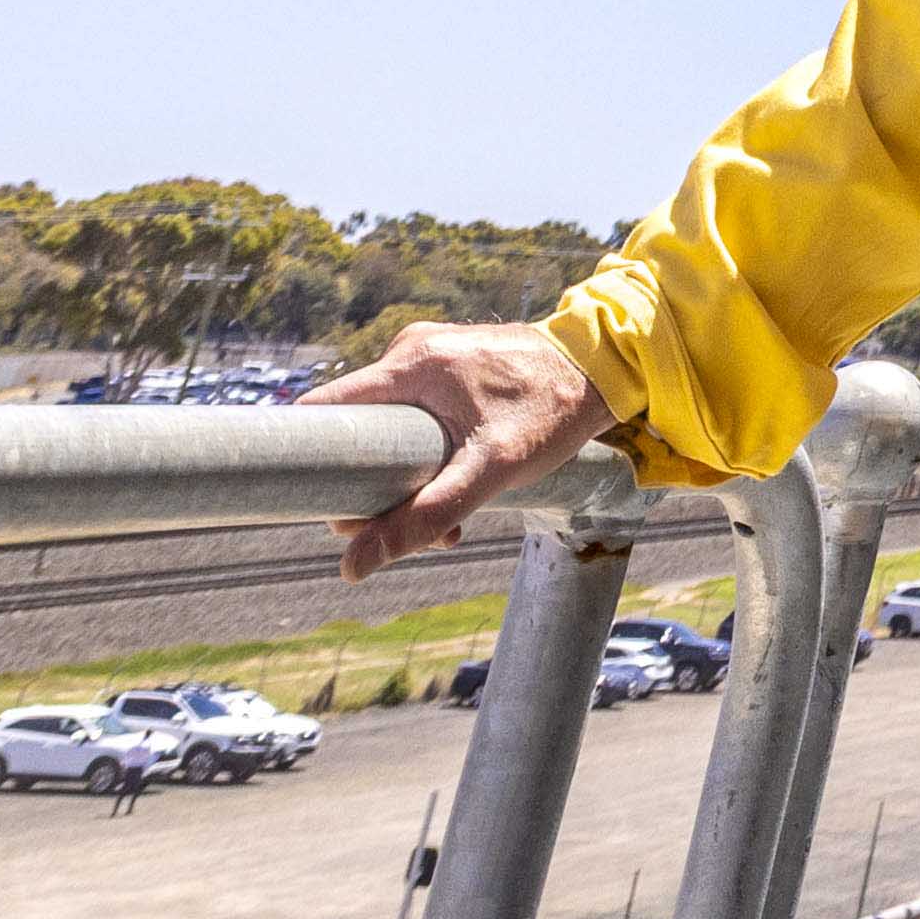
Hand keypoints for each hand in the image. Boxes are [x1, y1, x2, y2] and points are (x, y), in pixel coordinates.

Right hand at [307, 322, 616, 576]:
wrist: (610, 367)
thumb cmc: (551, 412)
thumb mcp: (488, 471)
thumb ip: (424, 518)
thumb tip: (354, 566)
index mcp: (410, 364)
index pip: (321, 409)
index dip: (309, 463)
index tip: (326, 509)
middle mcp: (412, 351)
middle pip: (356, 430)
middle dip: (374, 489)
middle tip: (408, 528)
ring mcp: (432, 357)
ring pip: (389, 432)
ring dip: (409, 482)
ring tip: (452, 523)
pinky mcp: (452, 368)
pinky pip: (416, 419)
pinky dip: (430, 458)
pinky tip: (464, 492)